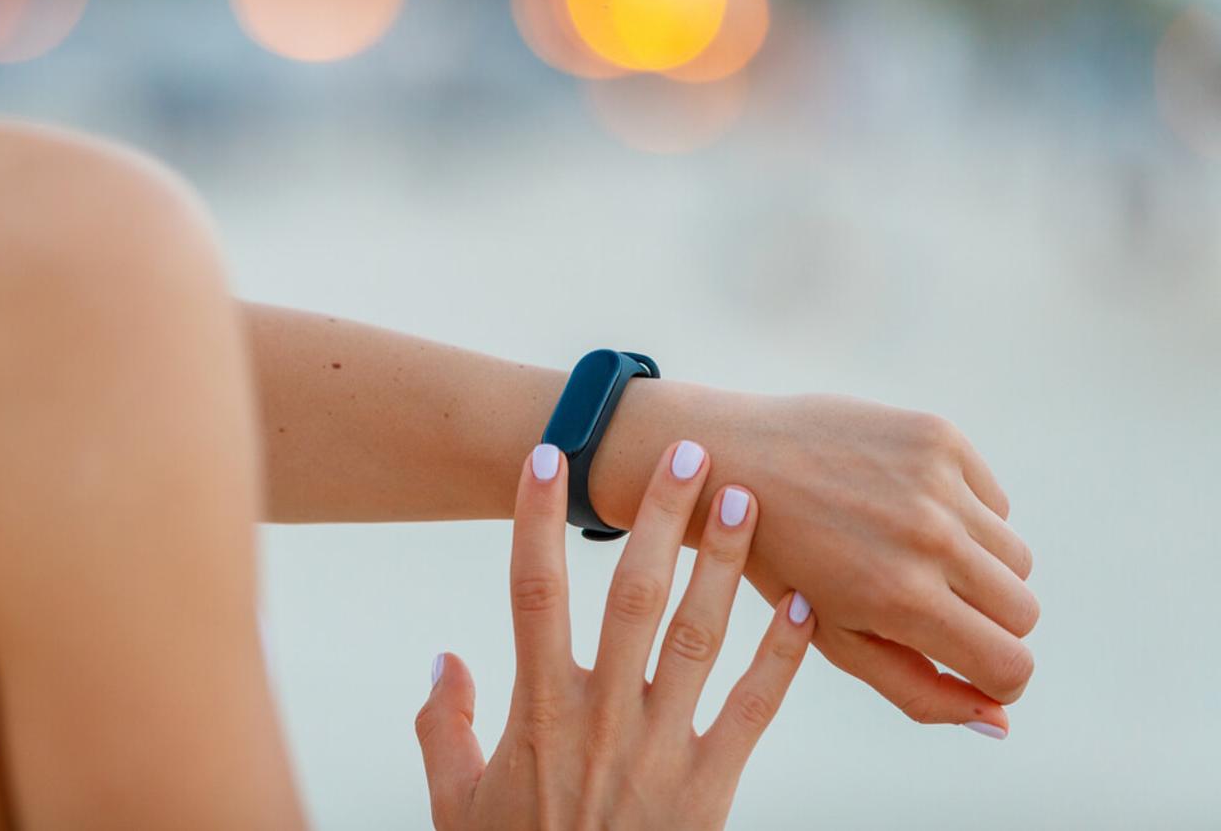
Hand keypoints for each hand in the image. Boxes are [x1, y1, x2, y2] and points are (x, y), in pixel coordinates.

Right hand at [416, 440, 814, 830]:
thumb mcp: (455, 801)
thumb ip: (442, 724)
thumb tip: (443, 656)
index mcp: (537, 710)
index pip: (532, 591)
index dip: (538, 520)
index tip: (549, 455)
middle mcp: (602, 717)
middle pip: (632, 595)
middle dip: (657, 517)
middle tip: (685, 450)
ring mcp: (662, 749)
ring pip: (698, 637)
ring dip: (723, 564)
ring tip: (745, 498)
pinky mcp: (712, 786)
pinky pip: (753, 710)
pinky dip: (782, 657)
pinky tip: (804, 606)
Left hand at [602, 386, 1036, 733]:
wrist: (729, 460)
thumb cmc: (778, 562)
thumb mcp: (835, 639)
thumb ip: (920, 689)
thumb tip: (1000, 722)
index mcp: (900, 595)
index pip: (1010, 662)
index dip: (997, 679)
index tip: (969, 670)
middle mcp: (928, 534)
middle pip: (1023, 611)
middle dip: (989, 626)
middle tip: (932, 613)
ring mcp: (937, 479)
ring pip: (1016, 556)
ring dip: (980, 571)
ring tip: (911, 561)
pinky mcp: (939, 435)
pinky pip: (994, 501)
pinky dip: (966, 516)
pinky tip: (904, 510)